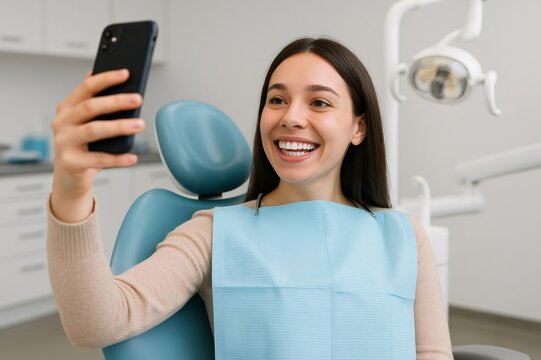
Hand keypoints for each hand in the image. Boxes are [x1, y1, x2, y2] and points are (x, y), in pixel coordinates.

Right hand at [50, 69, 145, 221]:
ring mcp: (63, 142)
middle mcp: (62, 122)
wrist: (70, 178)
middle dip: (116, 101)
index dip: (106, 79)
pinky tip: (133, 157)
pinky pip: (98, 159)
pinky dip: (118, 158)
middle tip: (138, 98)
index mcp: (67, 108)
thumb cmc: (85, 146)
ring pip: (94, 130)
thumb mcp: (89, 123)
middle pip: (90, 107)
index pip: (86, 88)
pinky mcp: (70, 163)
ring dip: (119, 126)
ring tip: (140, 125)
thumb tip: (122, 85)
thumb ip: (99, 106)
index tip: (126, 73)